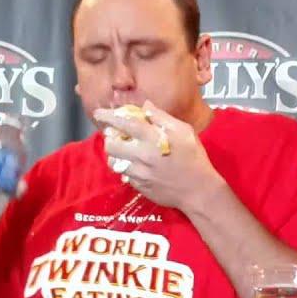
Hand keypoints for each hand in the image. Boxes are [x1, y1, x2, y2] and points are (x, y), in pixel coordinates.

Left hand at [95, 101, 226, 211]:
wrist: (198, 190)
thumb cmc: (194, 157)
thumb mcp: (184, 131)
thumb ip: (162, 118)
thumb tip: (146, 106)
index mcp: (153, 138)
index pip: (125, 124)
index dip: (110, 117)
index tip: (98, 113)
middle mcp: (142, 155)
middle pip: (112, 145)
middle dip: (110, 138)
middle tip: (117, 136)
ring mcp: (139, 173)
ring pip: (114, 162)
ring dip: (116, 155)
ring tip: (126, 152)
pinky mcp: (139, 187)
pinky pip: (124, 175)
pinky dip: (127, 168)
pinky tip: (138, 166)